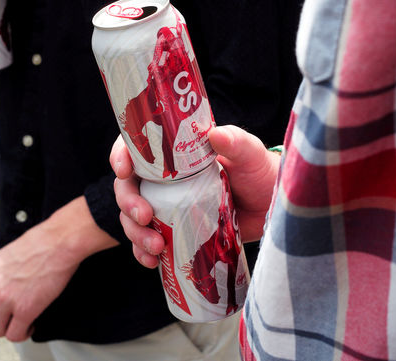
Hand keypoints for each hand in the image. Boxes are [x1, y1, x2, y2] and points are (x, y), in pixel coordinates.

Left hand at [0, 196, 116, 341]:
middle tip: (11, 317)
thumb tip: (3, 287)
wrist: (59, 242)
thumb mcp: (7, 255)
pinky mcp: (25, 310)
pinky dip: (23, 333)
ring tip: (23, 321)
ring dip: (10, 328)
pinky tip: (31, 324)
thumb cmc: (40, 243)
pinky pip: (15, 335)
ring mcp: (6, 300)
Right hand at [111, 125, 278, 268]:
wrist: (273, 207)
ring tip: (155, 246)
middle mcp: (165, 180)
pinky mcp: (175, 232)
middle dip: (128, 202)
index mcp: (175, 154)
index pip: (138, 149)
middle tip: (143, 217)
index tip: (124, 170)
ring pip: (133, 217)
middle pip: (129, 187)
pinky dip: (143, 252)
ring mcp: (168, 207)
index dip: (122, 156)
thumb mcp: (249, 154)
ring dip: (135, 233)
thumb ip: (236, 142)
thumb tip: (215, 134)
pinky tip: (151, 261)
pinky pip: (148, 242)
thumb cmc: (259, 172)